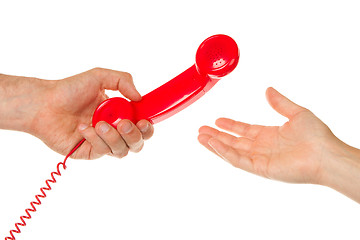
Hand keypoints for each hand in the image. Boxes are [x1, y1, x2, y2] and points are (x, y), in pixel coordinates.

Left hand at [29, 68, 153, 159]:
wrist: (45, 103)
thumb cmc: (70, 89)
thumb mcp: (100, 77)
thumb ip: (123, 81)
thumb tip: (139, 98)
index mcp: (121, 114)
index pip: (142, 126)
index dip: (147, 127)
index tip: (143, 120)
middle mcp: (114, 130)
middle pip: (137, 143)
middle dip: (134, 135)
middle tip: (125, 124)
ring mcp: (103, 143)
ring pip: (122, 150)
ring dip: (114, 137)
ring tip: (99, 123)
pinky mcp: (90, 152)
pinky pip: (103, 152)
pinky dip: (95, 139)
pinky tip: (83, 128)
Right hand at [198, 87, 340, 183]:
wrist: (325, 154)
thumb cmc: (316, 136)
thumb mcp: (297, 113)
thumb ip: (280, 103)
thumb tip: (268, 90)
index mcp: (270, 135)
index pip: (244, 130)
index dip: (230, 125)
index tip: (217, 120)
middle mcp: (262, 147)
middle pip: (234, 141)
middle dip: (217, 136)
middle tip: (201, 130)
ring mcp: (260, 159)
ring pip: (232, 151)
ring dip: (215, 144)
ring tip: (200, 137)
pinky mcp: (260, 168)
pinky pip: (238, 160)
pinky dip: (224, 152)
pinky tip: (213, 144)